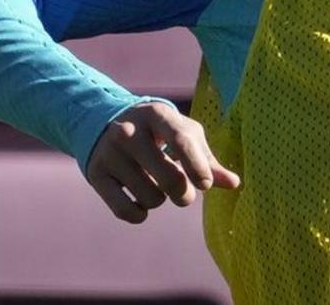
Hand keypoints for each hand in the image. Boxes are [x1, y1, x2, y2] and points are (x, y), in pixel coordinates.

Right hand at [87, 101, 239, 222]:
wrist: (107, 122)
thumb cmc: (159, 132)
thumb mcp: (184, 135)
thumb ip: (207, 160)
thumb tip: (234, 184)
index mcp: (157, 114)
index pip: (181, 140)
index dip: (197, 166)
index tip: (205, 185)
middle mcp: (129, 131)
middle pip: (169, 178)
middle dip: (184, 195)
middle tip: (183, 194)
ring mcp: (110, 152)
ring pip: (150, 197)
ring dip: (160, 200)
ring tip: (156, 186)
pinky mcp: (95, 173)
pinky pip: (124, 210)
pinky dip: (140, 215)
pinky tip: (142, 204)